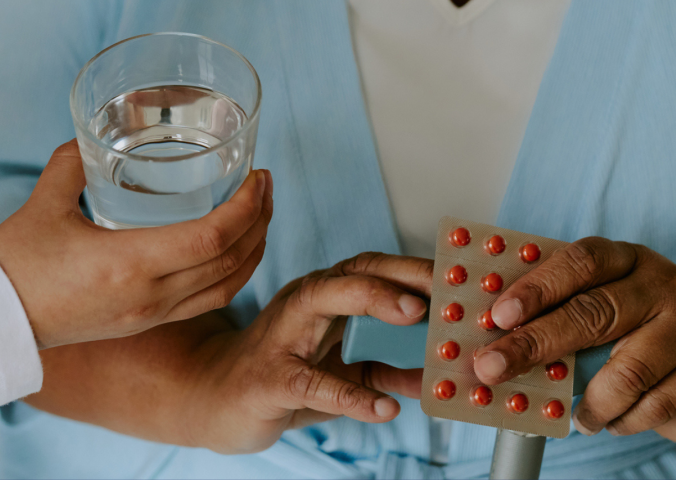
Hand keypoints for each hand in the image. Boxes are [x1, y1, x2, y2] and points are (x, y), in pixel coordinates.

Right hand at [0, 140, 272, 348]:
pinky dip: (234, 274)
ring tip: (261, 215)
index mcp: (130, 263)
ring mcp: (152, 313)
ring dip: (254, 250)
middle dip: (260, 221)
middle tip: (266, 186)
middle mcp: (151, 294)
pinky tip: (235, 253)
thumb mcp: (44, 203)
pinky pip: (208, 301)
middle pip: (231, 261)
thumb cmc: (14, 264)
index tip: (258, 178)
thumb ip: (72, 163)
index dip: (246, 207)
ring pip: (226, 286)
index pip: (211, 238)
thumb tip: (90, 138)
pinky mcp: (146, 321)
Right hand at [184, 253, 430, 453]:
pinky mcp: (270, 378)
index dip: (411, 268)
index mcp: (323, 297)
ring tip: (414, 316)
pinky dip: (350, 394)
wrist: (220, 399)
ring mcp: (282, 337)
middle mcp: (302, 305)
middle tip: (440, 287)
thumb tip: (435, 371)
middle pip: (350, 273)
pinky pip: (311, 382)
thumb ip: (385, 366)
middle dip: (396, 274)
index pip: (370, 269)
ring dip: (371, 303)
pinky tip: (383, 408)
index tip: (455, 275)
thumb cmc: (283, 376)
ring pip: (322, 303)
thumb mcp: (344, 370)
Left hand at [472, 237, 675, 445]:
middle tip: (494, 365)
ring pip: (628, 370)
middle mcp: (660, 285)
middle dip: (535, 343)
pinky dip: (624, 420)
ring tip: (577, 416)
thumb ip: (553, 311)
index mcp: (624, 259)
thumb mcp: (599, 302)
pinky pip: (657, 404)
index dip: (536, 287)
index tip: (498, 315)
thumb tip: (488, 338)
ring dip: (592, 400)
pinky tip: (610, 421)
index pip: (579, 262)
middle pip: (594, 313)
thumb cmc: (636, 326)